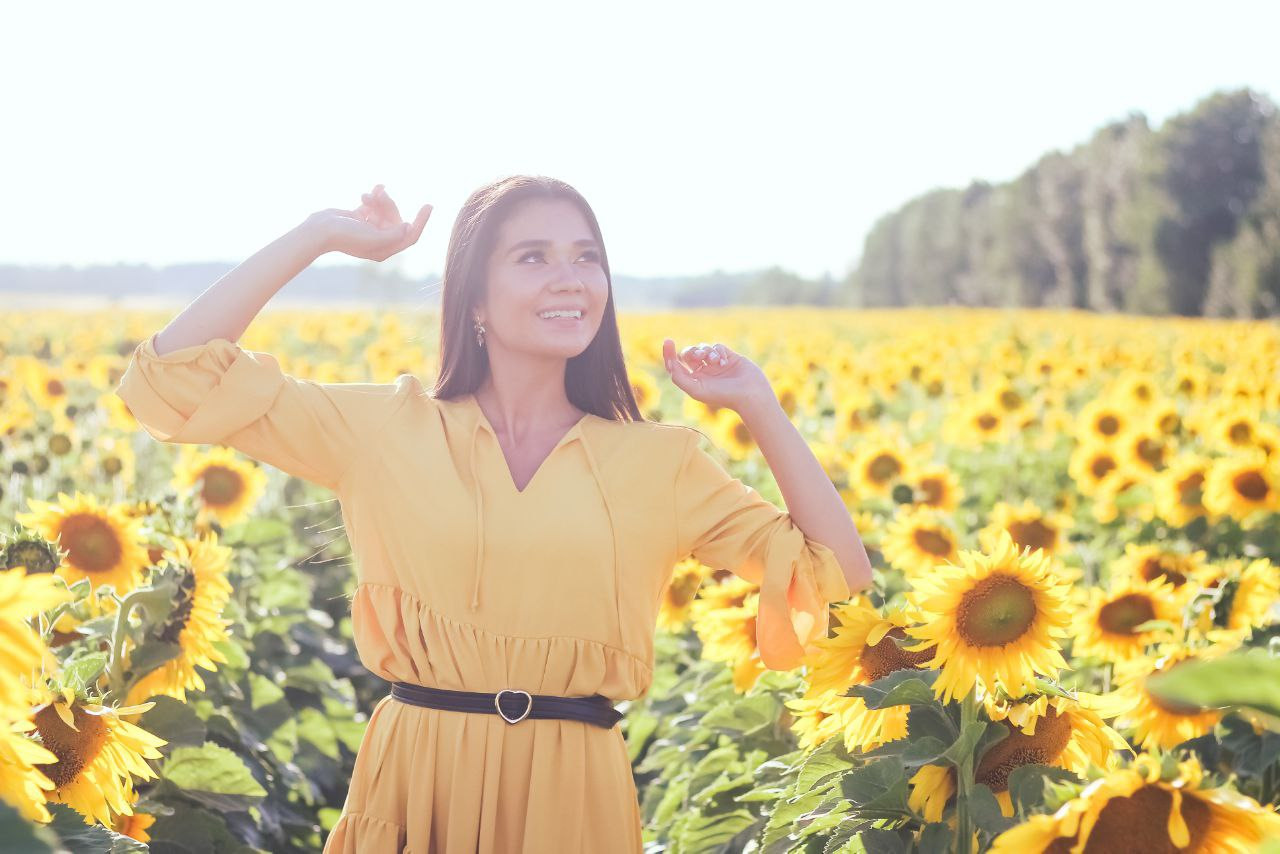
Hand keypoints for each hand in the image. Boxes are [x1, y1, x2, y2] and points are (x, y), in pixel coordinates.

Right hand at [305, 184, 432, 260]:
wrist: (318, 230)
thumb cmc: (345, 236)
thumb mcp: (373, 238)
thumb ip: (394, 235)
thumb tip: (408, 227)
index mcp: (384, 249)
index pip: (410, 236)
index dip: (421, 222)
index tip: (428, 205)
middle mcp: (379, 240)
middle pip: (396, 219)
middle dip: (389, 205)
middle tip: (379, 196)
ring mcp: (369, 228)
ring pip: (384, 209)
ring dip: (378, 199)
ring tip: (367, 195)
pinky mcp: (360, 217)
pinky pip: (374, 204)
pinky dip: (375, 195)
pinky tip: (375, 188)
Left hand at [662, 338, 772, 412]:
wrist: (750, 394)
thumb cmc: (723, 395)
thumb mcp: (696, 390)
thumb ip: (680, 378)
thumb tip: (670, 363)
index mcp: (694, 381)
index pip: (676, 365)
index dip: (669, 354)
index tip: (668, 341)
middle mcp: (703, 372)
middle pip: (689, 354)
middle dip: (692, 352)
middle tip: (700, 356)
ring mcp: (716, 364)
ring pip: (703, 348)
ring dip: (707, 352)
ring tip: (715, 361)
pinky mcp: (728, 357)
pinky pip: (717, 346)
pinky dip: (718, 352)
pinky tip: (724, 362)